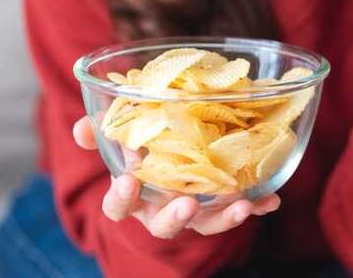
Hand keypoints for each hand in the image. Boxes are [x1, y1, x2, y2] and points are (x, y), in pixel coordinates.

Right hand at [72, 116, 280, 238]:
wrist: (172, 155)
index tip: (129, 181)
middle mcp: (161, 210)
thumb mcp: (120, 138)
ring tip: (239, 205)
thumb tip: (82, 127)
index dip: (121, 198)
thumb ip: (101, 132)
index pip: (119, 206)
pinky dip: (256, 205)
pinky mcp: (220, 207)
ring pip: (205, 225)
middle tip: (186, 203)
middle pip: (164, 225)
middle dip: (175, 217)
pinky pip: (239, 210)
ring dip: (223, 217)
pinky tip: (271, 199)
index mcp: (134, 196)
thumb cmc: (141, 149)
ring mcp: (194, 212)